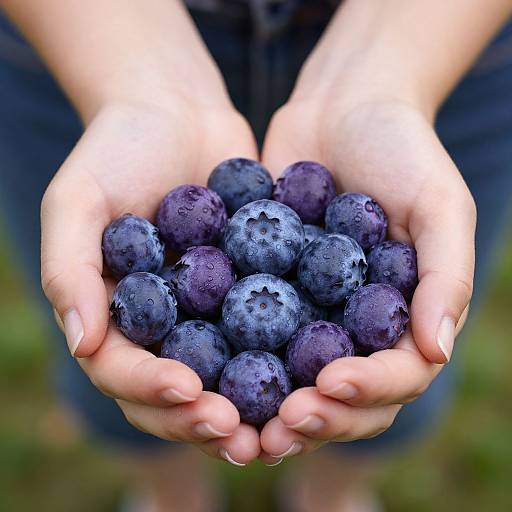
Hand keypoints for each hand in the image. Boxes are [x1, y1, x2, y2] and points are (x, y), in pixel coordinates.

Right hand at [41, 99, 260, 464]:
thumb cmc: (118, 148)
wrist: (178, 110)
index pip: (126, 372)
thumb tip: (82, 343)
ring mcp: (211, 311)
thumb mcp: (77, 200)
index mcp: (119, 315)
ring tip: (285, 425)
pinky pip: (271, 331)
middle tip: (242, 435)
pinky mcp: (255, 288)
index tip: (189, 391)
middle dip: (205, 419)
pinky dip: (290, 357)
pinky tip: (319, 373)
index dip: (151, 390)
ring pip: (229, 376)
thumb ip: (72, 270)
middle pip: (180, 392)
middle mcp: (166, 324)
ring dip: (254, 408)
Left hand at [258, 94, 474, 458]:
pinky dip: (226, 356)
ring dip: (265, 406)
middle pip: (339, 394)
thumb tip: (435, 352)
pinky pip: (244, 330)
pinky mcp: (262, 287)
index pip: (395, 376)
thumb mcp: (439, 203)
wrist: (341, 105)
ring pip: (288, 377)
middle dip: (315, 417)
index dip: (368, 392)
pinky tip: (197, 371)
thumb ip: (445, 275)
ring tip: (233, 421)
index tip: (331, 384)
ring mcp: (306, 310)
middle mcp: (352, 324)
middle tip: (279, 428)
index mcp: (399, 316)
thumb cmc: (402, 148)